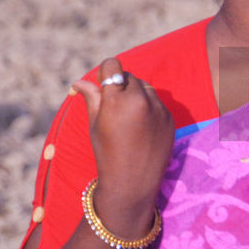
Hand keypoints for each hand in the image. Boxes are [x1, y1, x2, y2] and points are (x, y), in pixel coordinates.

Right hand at [71, 58, 174, 219]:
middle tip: (113, 105)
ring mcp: (158, 109)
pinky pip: (157, 102)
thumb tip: (79, 82)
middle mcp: (141, 100)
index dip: (106, 73)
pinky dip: (149, 108)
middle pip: (129, 77)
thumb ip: (91, 98)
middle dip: (120, 86)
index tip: (102, 83)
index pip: (112, 66)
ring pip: (145, 87)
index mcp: (117, 99)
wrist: (132, 182)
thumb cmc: (106, 153)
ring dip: (136, 94)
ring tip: (128, 118)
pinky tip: (141, 127)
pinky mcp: (170, 118)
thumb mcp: (95, 125)